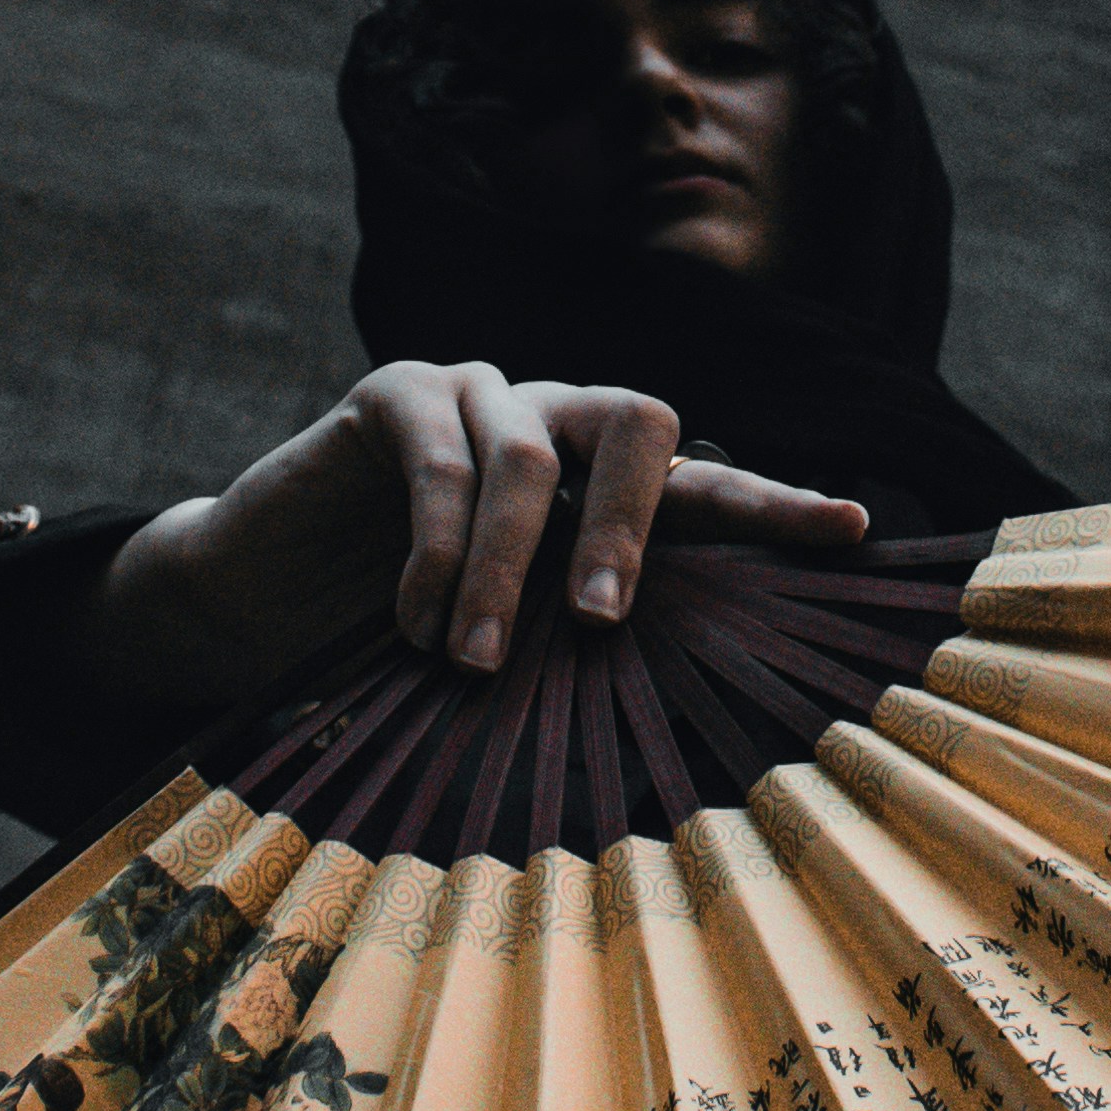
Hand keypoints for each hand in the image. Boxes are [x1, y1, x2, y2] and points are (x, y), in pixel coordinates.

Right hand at [102, 362, 865, 690]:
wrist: (259, 597)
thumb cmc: (402, 634)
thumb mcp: (508, 643)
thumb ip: (576, 640)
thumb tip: (677, 715)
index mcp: (601, 482)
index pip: (706, 483)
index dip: (775, 505)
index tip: (851, 530)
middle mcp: (558, 417)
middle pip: (643, 424)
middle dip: (633, 527)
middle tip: (602, 620)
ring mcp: (481, 395)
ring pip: (535, 459)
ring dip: (506, 573)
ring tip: (474, 662)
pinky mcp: (400, 394)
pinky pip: (443, 460)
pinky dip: (437, 551)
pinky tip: (414, 624)